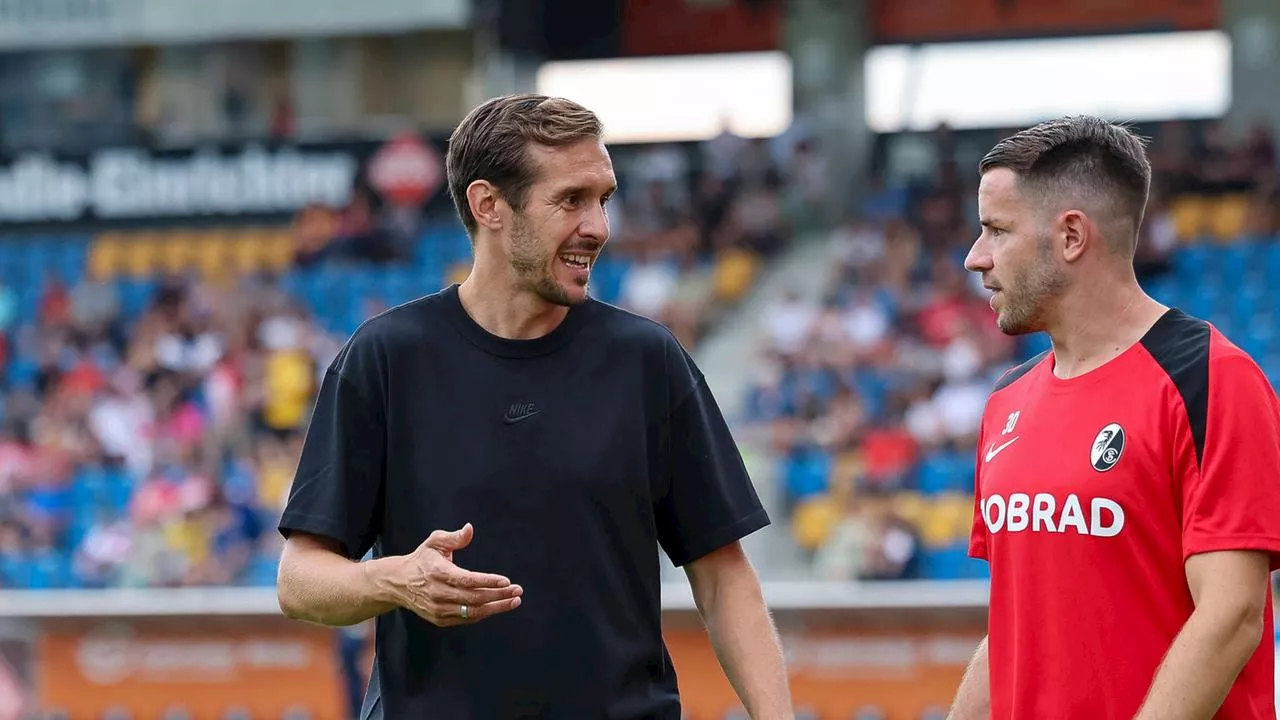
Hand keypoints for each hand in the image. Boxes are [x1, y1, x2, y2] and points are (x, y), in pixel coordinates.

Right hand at [393, 523, 522, 626]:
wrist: (398, 583)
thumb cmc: (422, 559)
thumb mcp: (434, 542)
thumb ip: (453, 537)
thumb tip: (470, 529)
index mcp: (438, 573)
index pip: (467, 580)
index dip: (488, 581)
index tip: (506, 581)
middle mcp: (438, 594)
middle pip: (474, 599)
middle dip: (499, 596)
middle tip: (518, 591)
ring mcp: (439, 609)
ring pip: (473, 613)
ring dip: (496, 607)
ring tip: (514, 600)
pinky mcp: (440, 619)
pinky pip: (467, 619)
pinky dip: (484, 613)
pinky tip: (497, 605)